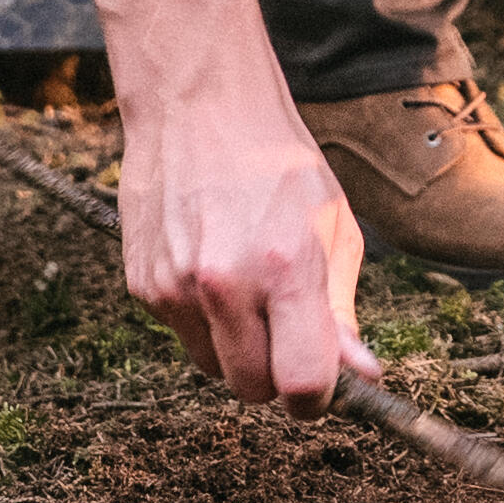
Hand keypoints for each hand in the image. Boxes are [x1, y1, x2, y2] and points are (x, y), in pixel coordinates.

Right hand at [48, 0, 375, 406]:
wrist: (200, 106)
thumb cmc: (278, 164)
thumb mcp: (332, 228)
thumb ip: (342, 310)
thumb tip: (361, 376)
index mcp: (286, 269)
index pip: (301, 386)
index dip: (316, 396)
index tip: (322, 381)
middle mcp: (225, 285)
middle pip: (253, 390)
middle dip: (276, 373)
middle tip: (287, 326)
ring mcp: (176, 288)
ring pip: (214, 368)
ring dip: (237, 348)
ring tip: (248, 286)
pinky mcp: (142, 286)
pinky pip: (182, 335)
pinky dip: (202, 320)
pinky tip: (212, 265)